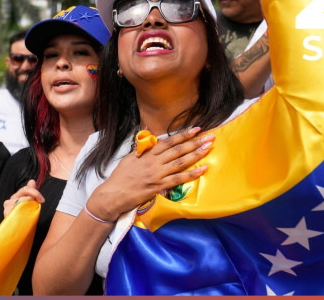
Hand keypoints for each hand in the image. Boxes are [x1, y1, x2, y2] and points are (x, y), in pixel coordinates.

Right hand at [3, 179, 44, 217]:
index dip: (35, 192)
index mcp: (17, 196)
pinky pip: (14, 208)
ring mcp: (8, 205)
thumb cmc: (25, 218)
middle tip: (40, 202)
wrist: (20, 232)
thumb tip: (31, 180)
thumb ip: (31, 192)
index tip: (42, 200)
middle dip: (34, 195)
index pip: (25, 189)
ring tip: (31, 210)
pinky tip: (23, 214)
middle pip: (23, 191)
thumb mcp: (30, 204)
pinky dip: (20, 210)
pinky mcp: (6, 212)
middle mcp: (11, 199)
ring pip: (20, 200)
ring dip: (28, 204)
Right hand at [88, 127, 214, 221]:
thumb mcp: (129, 157)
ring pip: (180, 162)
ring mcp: (157, 174)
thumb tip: (148, 132)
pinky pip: (178, 179)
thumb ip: (142, 146)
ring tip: (208, 148)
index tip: (196, 129)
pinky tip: (202, 169)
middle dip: (195, 142)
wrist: (113, 194)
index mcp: (147, 153)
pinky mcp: (159, 186)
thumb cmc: (120, 176)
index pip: (169, 141)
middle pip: (178, 150)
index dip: (183, 135)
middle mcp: (154, 162)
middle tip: (210, 137)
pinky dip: (191, 174)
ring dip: (196, 154)